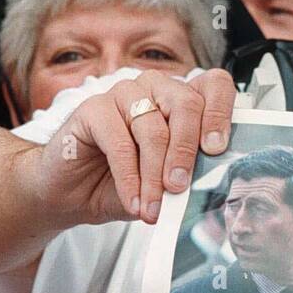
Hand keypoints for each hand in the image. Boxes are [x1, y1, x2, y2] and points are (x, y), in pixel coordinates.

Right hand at [33, 68, 235, 225]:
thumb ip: (187, 176)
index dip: (220, 112)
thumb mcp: (163, 183)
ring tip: (153, 207)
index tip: (216, 148)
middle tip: (179, 187)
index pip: (213, 85)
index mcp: (181, 99)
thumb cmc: (121, 183)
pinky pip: (119, 141)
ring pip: (152, 128)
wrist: (72, 195)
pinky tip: (133, 200)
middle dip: (185, 151)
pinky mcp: (93, 107)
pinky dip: (129, 177)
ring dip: (154, 174)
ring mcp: (123, 94)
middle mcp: (155, 89)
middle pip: (185, 104)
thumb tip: (211, 185)